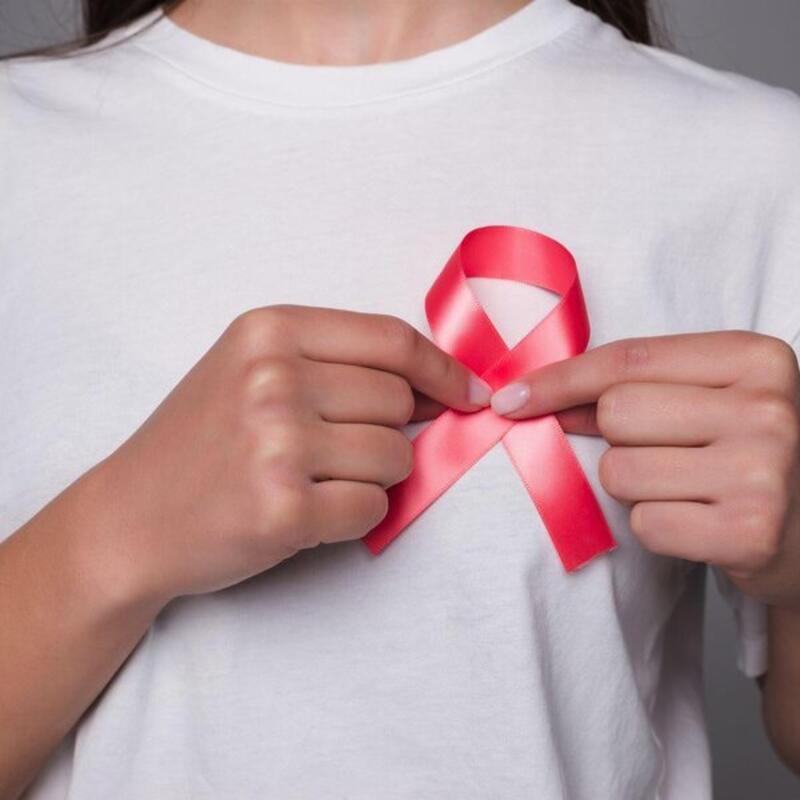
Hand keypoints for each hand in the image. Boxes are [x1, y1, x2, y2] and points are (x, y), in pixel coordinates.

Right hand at [84, 305, 491, 606]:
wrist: (131, 517)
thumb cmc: (200, 442)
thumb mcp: (254, 371)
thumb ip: (338, 364)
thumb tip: (439, 388)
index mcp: (270, 331)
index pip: (393, 341)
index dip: (443, 370)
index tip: (469, 394)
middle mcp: (273, 379)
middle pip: (399, 402)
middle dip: (389, 432)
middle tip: (336, 451)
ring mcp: (277, 443)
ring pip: (396, 457)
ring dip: (373, 477)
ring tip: (315, 480)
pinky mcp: (284, 508)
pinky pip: (374, 508)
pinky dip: (356, 516)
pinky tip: (309, 512)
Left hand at [489, 331, 799, 605]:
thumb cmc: (739, 454)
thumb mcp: (703, 400)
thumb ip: (629, 386)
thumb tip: (528, 396)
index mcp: (757, 357)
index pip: (626, 359)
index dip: (558, 380)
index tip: (510, 398)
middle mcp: (768, 409)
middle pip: (616, 414)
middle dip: (619, 441)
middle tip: (668, 456)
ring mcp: (764, 472)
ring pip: (620, 472)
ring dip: (636, 488)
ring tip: (687, 490)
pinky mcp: (751, 532)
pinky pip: (644, 524)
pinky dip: (656, 528)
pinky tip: (699, 524)